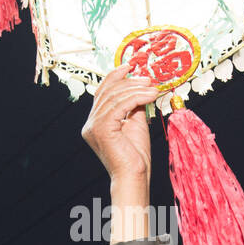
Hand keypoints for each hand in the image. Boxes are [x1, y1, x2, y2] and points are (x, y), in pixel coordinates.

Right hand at [80, 65, 159, 182]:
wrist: (134, 176)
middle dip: (129, 82)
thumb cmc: (136, 156)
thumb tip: (140, 87)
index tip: (131, 67)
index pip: (102, 93)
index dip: (115, 77)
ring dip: (137, 89)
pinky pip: (120, 106)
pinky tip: (150, 96)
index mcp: (95, 123)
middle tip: (148, 79)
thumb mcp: (135, 124)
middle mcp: (90, 124)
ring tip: (153, 89)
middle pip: (108, 92)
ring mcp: (93, 127)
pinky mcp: (102, 129)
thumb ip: (133, 106)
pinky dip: (137, 98)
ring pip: (115, 98)